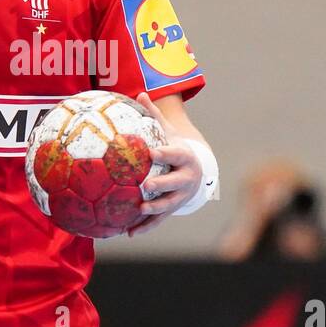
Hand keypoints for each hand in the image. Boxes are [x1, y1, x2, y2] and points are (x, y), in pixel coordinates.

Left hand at [126, 92, 202, 236]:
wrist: (197, 171)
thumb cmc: (175, 148)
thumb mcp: (168, 132)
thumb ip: (154, 116)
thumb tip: (140, 93)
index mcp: (184, 157)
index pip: (175, 154)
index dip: (165, 153)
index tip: (152, 152)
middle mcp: (185, 178)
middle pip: (175, 182)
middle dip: (163, 184)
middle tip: (148, 185)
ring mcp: (180, 196)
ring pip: (169, 204)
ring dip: (155, 209)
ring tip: (141, 209)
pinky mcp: (172, 209)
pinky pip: (159, 220)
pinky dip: (145, 227)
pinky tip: (128, 233)